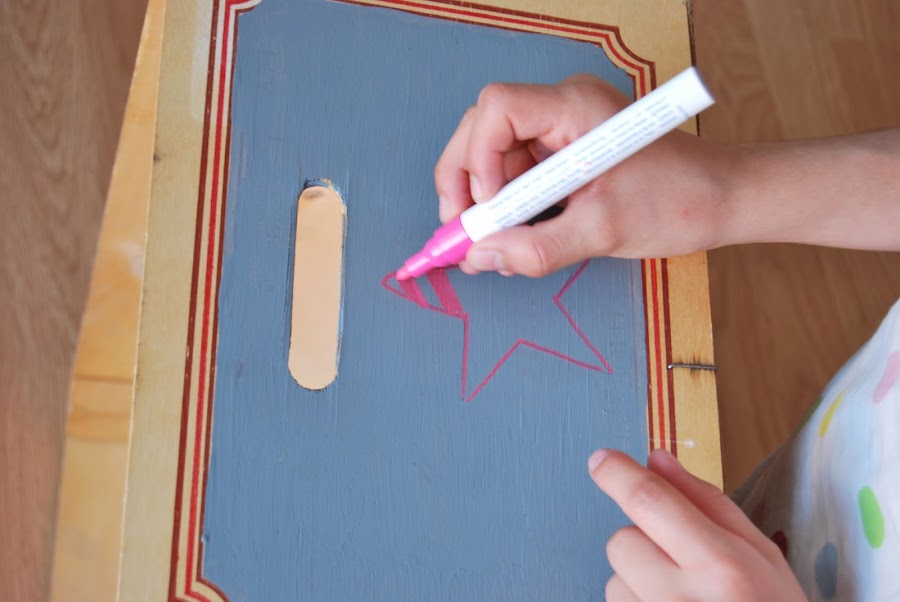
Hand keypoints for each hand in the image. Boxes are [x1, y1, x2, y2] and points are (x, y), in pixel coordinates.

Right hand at [434, 74, 737, 276]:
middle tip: (462, 230)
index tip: (486, 207)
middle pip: (483, 127)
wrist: (721, 199)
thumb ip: (538, 248)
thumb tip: (480, 257)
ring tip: (485, 241)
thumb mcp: (603, 232)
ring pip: (493, 152)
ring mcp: (561, 128)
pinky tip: (509, 235)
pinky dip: (505, 204)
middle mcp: (561, 108)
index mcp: (575, 107)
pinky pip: (516, 171)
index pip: (497, 108)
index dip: (477, 157)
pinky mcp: (564, 152)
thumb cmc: (678, 202)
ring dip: (482, 197)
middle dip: (464, 179)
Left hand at [588, 448, 806, 600]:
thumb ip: (706, 502)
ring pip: (615, 579)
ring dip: (638, 582)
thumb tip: (655, 459)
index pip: (649, 502)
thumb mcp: (762, 556)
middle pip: (622, 541)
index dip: (617, 474)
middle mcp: (681, 600)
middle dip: (642, 541)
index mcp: (721, 568)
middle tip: (682, 564)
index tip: (600, 461)